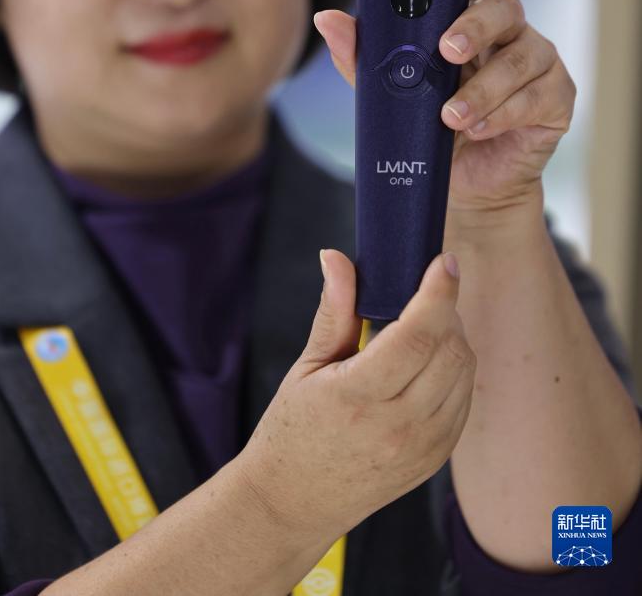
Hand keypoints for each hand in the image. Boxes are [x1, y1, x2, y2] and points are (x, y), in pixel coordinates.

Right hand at [238, 249, 475, 542]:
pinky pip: (463, 398)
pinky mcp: (436, 459)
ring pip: (464, 371)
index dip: (437, 292)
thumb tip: (334, 256)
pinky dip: (454, 369)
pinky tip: (426, 362)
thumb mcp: (306, 366)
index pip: (415, 335)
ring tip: (420, 327)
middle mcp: (398, 426)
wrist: (294, 503)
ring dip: (452, 337)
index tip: (444, 261)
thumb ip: (334, 309)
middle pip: (449, 349)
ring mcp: (423, 447)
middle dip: (444, 309)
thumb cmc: (293, 430)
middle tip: (420, 294)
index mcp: (358, 397)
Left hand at [313, 0, 576, 215]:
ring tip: (449, 116)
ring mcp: (537, 59)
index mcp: (469, 8)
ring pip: (520, 56)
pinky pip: (536, 96)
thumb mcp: (391, 89)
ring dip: (482, 87)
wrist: (461, 184)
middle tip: (447, 51)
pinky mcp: (556, 96)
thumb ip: (364, 54)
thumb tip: (327, 19)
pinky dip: (502, 114)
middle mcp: (508, 27)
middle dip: (476, 24)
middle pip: (506, 4)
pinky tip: (475, 129)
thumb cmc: (428, 123)